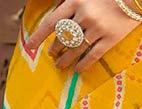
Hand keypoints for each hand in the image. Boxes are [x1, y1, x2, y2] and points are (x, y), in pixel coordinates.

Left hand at [27, 0, 141, 72]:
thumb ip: (70, 2)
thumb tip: (57, 18)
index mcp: (75, 1)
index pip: (51, 22)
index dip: (39, 35)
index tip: (31, 46)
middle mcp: (85, 16)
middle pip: (63, 37)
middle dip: (55, 49)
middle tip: (51, 56)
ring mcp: (98, 29)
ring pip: (76, 49)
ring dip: (66, 59)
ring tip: (60, 66)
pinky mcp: (111, 39)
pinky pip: (93, 55)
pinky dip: (83, 64)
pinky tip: (77, 69)